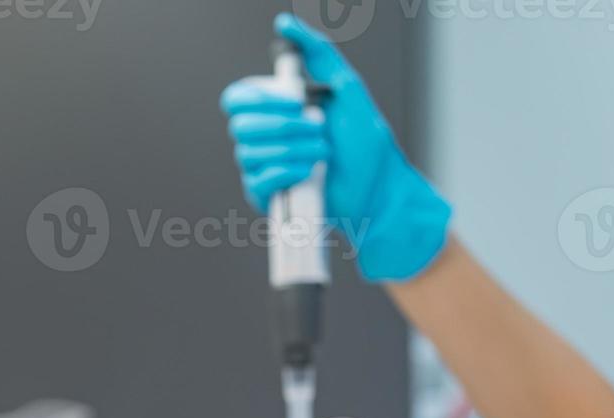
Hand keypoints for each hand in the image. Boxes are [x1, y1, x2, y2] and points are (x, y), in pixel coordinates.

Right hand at [220, 13, 450, 281]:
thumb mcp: (345, 87)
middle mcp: (262, 138)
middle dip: (286, 126)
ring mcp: (262, 169)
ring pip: (250, 153)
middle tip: (319, 128)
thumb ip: (317, 52)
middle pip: (241, 126)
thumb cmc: (364, 142)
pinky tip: (309, 173)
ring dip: (294, 150)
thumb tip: (285, 23)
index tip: (295, 100)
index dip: (258, 99)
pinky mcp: (266, 198)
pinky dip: (287, 173)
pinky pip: (258, 181)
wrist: (377, 189)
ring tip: (323, 153)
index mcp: (273, 110)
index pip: (236, 98)